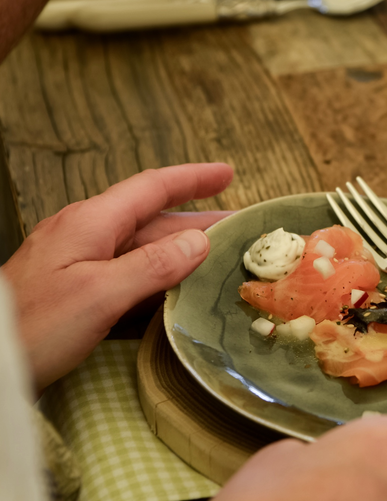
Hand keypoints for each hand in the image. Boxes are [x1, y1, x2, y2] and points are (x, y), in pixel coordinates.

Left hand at [1, 162, 233, 390]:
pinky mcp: (76, 289)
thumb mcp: (99, 295)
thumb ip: (152, 266)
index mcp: (91, 223)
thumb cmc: (33, 327)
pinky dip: (159, 275)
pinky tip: (177, 288)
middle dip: (197, 220)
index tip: (227, 174)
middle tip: (238, 229)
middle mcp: (87, 235)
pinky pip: (128, 273)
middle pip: (152, 219)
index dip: (193, 179)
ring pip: (142, 247)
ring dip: (181, 250)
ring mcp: (79, 262)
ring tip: (219, 257)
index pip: (152, 189)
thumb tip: (199, 242)